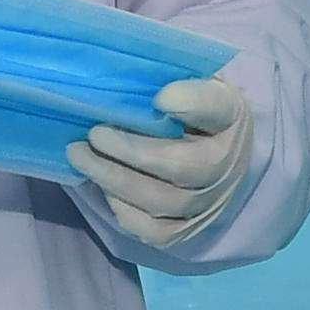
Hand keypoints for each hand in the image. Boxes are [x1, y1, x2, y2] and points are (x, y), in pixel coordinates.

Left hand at [72, 74, 250, 248]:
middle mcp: (227, 163)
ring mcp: (210, 201)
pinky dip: (125, 211)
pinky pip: (156, 232)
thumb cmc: (184, 109)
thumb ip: (161, 77)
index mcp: (229, 115)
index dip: (191, 102)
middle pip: (185, 166)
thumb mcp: (182, 80)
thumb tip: (133, 89)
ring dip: (116, 180)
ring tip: (80, 157)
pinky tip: (103, 188)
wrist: (209, 153)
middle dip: (132, 151)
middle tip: (95, 134)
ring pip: (164, 202)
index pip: (216, 107)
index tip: (159, 97)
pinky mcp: (189, 228)